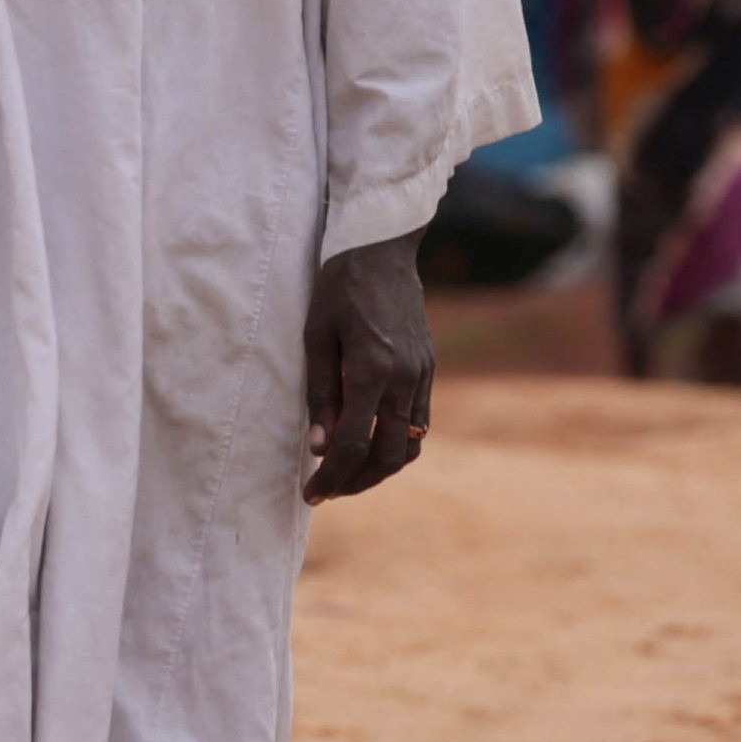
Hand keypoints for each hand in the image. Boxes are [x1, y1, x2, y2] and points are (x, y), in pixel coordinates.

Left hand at [303, 232, 432, 502]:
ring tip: (349, 473)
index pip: (352, 445)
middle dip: (356, 483)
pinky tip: (371, 442)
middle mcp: (403, 379)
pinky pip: (419, 422)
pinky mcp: (429, 368)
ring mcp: (422, 374)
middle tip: (328, 490)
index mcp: (370, 371)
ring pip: (409, 445)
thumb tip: (319, 447)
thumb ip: (319, 394)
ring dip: (380, 468)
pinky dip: (396, 443)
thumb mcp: (316, 336)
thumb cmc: (339, 288)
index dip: (331, 476)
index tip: (311, 493)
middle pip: (386, 457)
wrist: (382, 248)